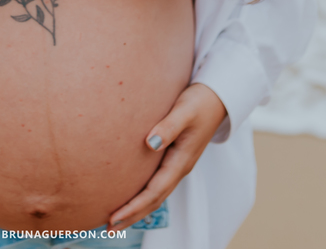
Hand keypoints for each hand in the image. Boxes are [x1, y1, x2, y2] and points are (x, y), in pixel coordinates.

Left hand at [107, 83, 227, 228]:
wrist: (217, 97)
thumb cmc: (199, 102)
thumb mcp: (184, 111)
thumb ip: (168, 126)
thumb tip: (150, 144)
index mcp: (181, 161)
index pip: (154, 192)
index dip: (134, 207)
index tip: (114, 218)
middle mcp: (179, 168)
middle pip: (154, 200)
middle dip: (132, 216)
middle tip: (108, 228)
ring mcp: (177, 165)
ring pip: (155, 194)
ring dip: (137, 209)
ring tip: (115, 219)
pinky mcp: (173, 158)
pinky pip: (156, 183)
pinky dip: (143, 195)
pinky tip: (130, 195)